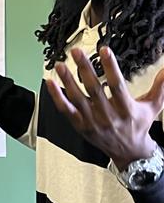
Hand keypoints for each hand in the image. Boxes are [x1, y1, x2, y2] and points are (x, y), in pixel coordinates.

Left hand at [46, 46, 163, 169]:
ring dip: (67, 81)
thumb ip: (160, 87)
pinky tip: (50, 83)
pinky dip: (57, 97)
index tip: (104, 49)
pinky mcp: (80, 126)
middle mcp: (108, 116)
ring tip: (60, 64)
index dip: (111, 67)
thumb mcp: (153, 106)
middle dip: (84, 69)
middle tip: (76, 52)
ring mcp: (92, 122)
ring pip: (77, 99)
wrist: (129, 153)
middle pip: (94, 89)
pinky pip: (66, 111)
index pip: (117, 85)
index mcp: (126, 109)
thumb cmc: (139, 125)